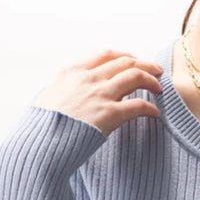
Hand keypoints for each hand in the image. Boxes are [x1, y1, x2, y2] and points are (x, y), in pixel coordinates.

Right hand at [33, 49, 163, 136]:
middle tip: (156, 71)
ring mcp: (100, 95)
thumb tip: (67, 89)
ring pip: (136, 76)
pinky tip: (155, 114)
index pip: (105, 54)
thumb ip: (64, 89)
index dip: (125, 55)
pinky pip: (139, 106)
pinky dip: (150, 108)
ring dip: (152, 80)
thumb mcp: (47, 97)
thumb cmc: (40, 128)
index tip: (134, 60)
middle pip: (126, 62)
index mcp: (72, 71)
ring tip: (159, 88)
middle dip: (145, 64)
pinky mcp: (109, 114)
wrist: (40, 146)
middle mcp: (88, 78)